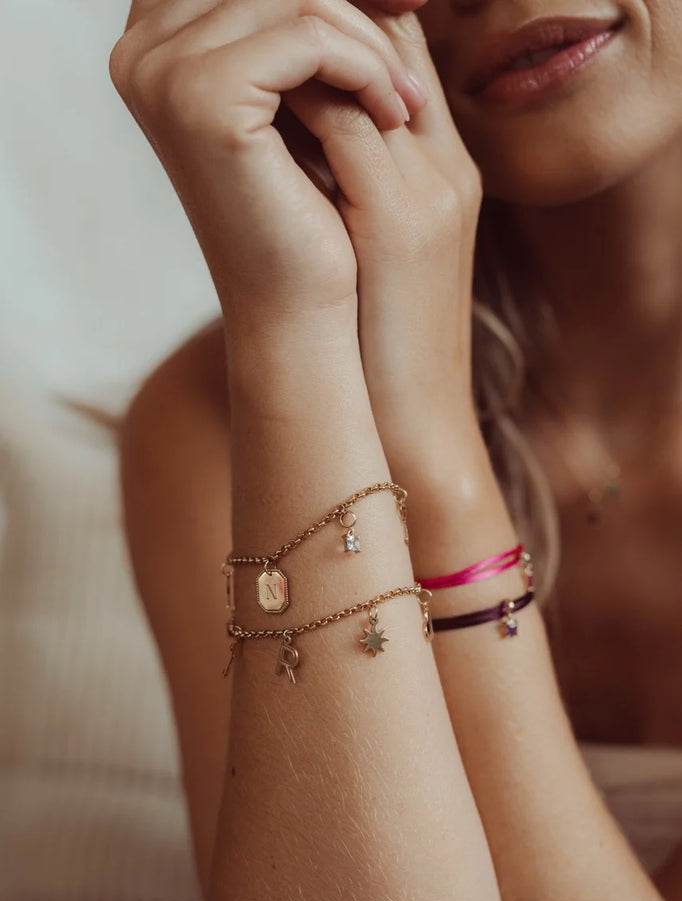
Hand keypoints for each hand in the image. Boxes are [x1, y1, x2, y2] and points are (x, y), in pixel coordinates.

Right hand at [109, 0, 426, 348]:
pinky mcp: (202, 95)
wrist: (299, 309)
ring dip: (372, 44)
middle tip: (414, 37)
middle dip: (357, 8)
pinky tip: (393, 114)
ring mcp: (165, 70)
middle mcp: (143, 50)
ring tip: (406, 102)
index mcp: (155, 43)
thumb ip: (303, 29)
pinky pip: (309, 36)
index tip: (402, 9)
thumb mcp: (300, 100)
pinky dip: (366, 67)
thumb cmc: (304, 215)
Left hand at [284, 5, 483, 480]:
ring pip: (369, 63)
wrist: (414, 420)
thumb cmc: (382, 340)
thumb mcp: (374, 248)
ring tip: (245, 61)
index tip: (278, 36)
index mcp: (446, 171)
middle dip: (323, 21)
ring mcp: (430, 189)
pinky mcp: (400, 224)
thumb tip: (283, 131)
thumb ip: (346, 181)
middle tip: (254, 32)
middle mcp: (447, 166)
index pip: (401, 53)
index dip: (344, 27)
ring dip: (302, 49)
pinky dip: (296, 101)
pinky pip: (346, 121)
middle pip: (393, 35)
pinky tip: (249, 111)